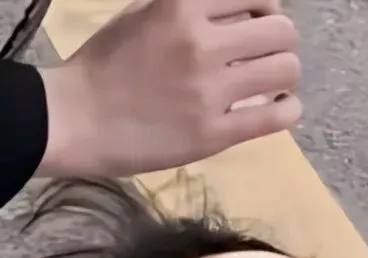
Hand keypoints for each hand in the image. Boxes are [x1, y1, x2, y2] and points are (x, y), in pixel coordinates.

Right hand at [37, 0, 300, 177]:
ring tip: (273, 83)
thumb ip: (188, 5)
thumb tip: (236, 5)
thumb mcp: (143, 12)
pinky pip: (277, 117)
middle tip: (268, 55)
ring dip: (286, 75)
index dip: (267, 7)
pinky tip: (282, 108)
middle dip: (282, 41)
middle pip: (281, 31)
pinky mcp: (215, 134)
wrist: (79, 120)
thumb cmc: (106, 65)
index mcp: (182, 5)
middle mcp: (201, 43)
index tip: (259, 22)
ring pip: (286, 70)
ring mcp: (210, 91)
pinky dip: (288, 109)